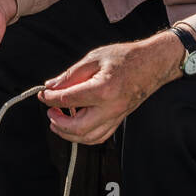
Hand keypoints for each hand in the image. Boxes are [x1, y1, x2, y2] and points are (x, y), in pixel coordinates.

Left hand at [40, 32, 184, 145]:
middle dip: (58, 122)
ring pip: (88, 137)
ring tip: (58, 119)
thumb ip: (71, 74)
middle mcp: (111, 108)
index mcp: (103, 89)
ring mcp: (117, 116)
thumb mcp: (94, 58)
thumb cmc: (126, 57)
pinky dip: (84, 135)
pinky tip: (75, 124)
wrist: (153, 63)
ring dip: (69, 133)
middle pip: (77, 128)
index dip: (50, 98)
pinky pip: (99, 136)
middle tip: (50, 110)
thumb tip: (51, 86)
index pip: (68, 100)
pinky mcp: (120, 119)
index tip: (42, 94)